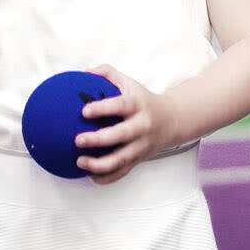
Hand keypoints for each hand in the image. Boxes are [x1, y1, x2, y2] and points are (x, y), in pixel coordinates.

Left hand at [72, 65, 176, 184]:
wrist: (172, 120)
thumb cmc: (143, 100)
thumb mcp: (129, 82)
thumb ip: (107, 73)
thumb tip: (83, 72)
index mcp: (138, 105)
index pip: (122, 105)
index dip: (103, 108)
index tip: (84, 111)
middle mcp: (142, 126)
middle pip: (122, 135)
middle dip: (99, 139)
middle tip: (78, 140)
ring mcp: (142, 145)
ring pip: (122, 159)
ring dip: (100, 164)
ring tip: (79, 162)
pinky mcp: (140, 159)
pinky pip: (123, 172)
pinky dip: (107, 177)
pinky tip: (90, 175)